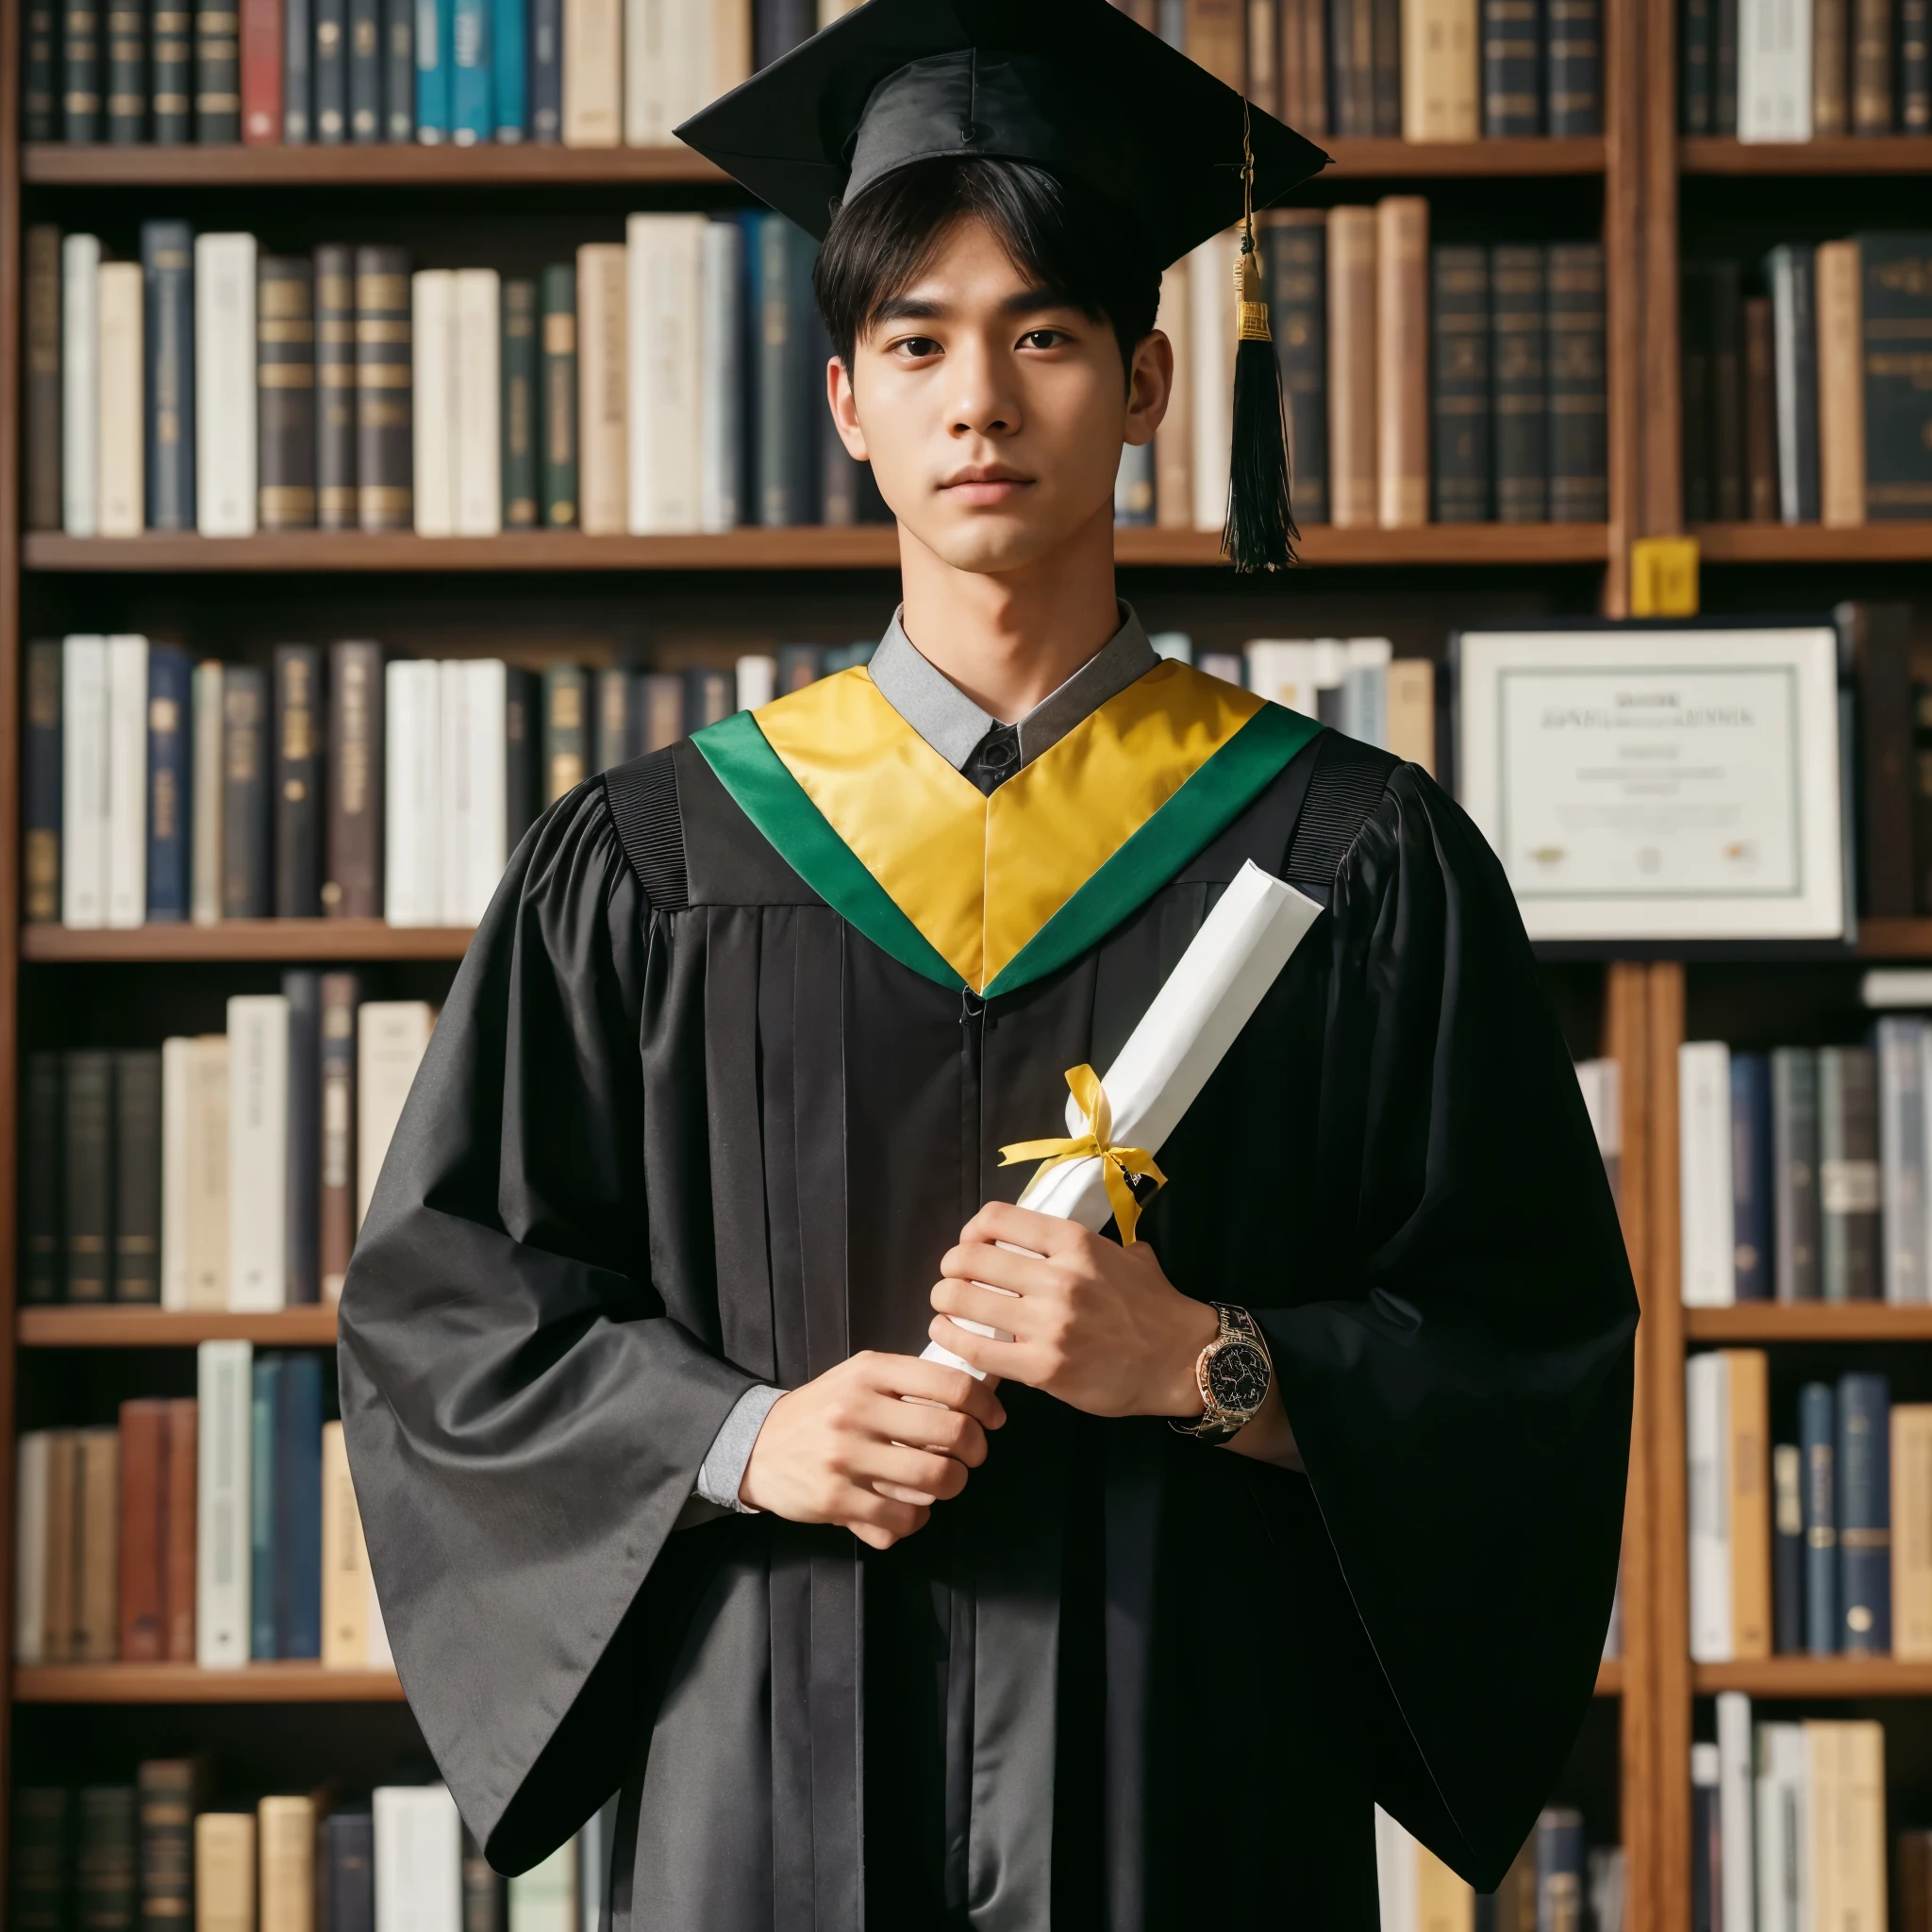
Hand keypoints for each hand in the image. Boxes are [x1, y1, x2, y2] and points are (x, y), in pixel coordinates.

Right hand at [737, 1351, 1006, 1550]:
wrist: (756, 1444)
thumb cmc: (824, 1409)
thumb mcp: (862, 1378)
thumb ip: (911, 1383)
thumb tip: (980, 1395)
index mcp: (871, 1372)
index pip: (951, 1385)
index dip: (985, 1406)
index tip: (993, 1421)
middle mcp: (858, 1410)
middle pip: (952, 1435)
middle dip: (975, 1452)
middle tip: (972, 1457)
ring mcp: (844, 1456)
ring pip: (933, 1481)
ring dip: (951, 1487)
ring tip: (945, 1484)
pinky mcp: (834, 1498)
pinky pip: (900, 1520)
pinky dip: (915, 1521)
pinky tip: (908, 1511)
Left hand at [928, 1201, 1218, 1418]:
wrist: (1181, 1361)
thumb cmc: (1153, 1305)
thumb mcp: (1126, 1254)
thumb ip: (1084, 1244)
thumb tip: (1047, 1239)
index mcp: (1076, 1243)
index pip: (998, 1219)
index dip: (971, 1229)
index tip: (970, 1243)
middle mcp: (1059, 1278)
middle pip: (971, 1258)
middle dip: (951, 1266)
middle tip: (951, 1277)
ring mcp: (1049, 1325)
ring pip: (964, 1300)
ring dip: (943, 1299)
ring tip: (944, 1304)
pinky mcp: (1042, 1369)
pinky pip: (977, 1349)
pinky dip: (951, 1338)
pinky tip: (947, 1333)